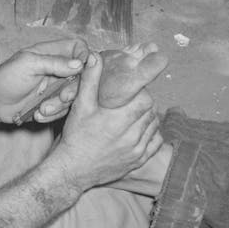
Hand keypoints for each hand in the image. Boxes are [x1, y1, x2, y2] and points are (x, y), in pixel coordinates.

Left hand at [0, 38, 89, 123]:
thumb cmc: (5, 77)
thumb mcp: (29, 64)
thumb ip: (55, 62)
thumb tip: (79, 64)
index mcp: (51, 53)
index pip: (78, 47)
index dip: (84, 57)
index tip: (79, 70)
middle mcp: (56, 69)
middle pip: (81, 75)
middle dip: (73, 89)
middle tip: (63, 97)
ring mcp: (55, 87)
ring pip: (73, 95)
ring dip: (60, 104)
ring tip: (43, 108)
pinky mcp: (51, 102)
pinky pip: (63, 110)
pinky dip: (53, 114)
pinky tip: (38, 114)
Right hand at [48, 52, 163, 190]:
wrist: (73, 170)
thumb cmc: (76, 138)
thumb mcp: (80, 107)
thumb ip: (90, 80)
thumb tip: (95, 57)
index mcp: (119, 120)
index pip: (145, 100)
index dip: (140, 93)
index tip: (131, 93)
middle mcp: (131, 136)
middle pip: (151, 111)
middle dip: (144, 104)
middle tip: (132, 102)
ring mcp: (136, 150)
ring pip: (154, 126)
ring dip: (148, 118)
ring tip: (135, 115)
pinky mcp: (138, 161)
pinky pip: (155, 143)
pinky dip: (151, 134)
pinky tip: (140, 130)